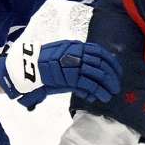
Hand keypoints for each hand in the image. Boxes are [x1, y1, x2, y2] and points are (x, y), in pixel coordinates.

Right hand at [0, 40, 121, 109]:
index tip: (117, 71)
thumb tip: (92, 64)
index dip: (111, 62)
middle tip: (116, 86)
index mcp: (76, 46)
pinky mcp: (70, 78)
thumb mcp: (61, 53)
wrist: (27, 68)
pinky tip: (102, 97)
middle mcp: (77, 54)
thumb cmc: (42, 62)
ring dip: (107, 85)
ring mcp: (74, 66)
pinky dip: (98, 92)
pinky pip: (90, 85)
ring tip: (111, 94)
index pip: (100, 52)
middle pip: (102, 64)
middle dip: (112, 76)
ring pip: (99, 75)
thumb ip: (76, 56)